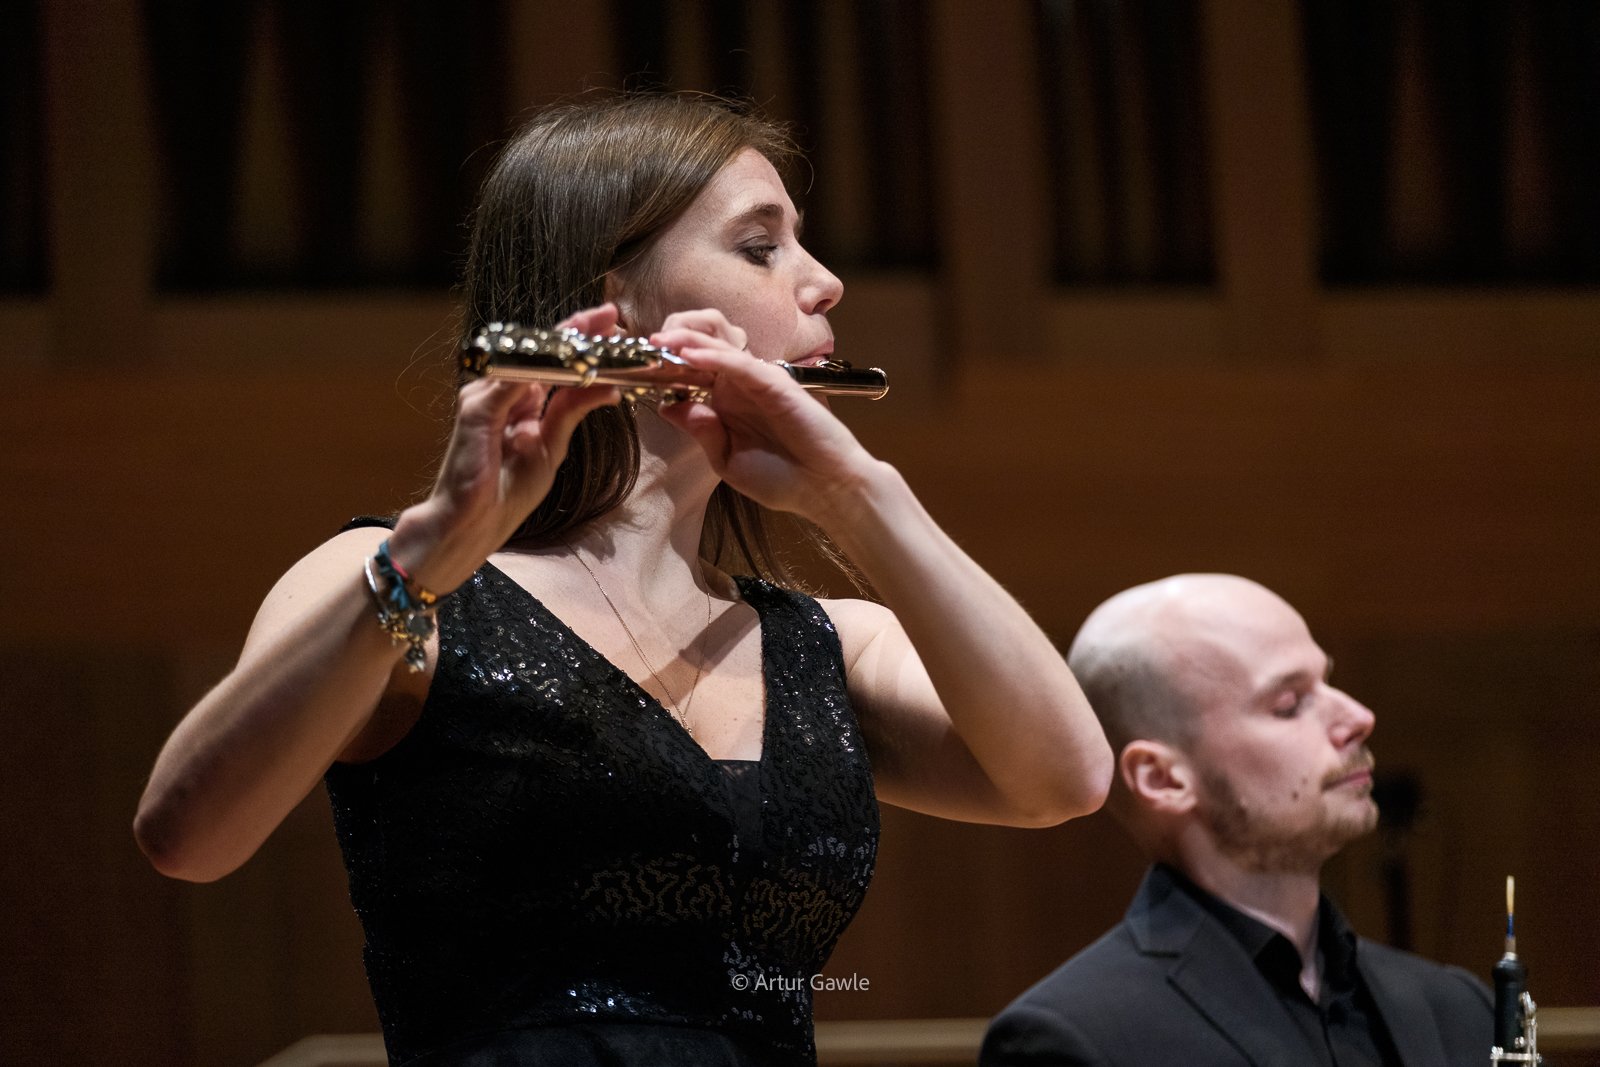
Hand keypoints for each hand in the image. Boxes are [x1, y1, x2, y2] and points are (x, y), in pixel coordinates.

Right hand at [390, 304, 622, 588]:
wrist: (469, 524)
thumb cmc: (504, 492)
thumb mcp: (551, 447)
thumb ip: (572, 412)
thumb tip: (609, 386)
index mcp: (520, 399)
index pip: (551, 359)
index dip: (579, 339)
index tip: (611, 322)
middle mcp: (501, 390)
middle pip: (539, 350)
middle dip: (576, 330)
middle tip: (609, 315)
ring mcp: (486, 395)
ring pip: (528, 359)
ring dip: (564, 345)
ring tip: (597, 333)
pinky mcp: (476, 410)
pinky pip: (512, 382)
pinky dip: (541, 370)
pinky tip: (570, 363)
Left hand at [650, 310, 878, 522]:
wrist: (825, 489)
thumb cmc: (782, 480)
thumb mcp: (728, 460)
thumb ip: (702, 431)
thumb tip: (668, 406)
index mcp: (728, 406)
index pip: (691, 380)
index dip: (664, 372)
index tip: (634, 368)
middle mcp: (740, 389)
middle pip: (700, 358)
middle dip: (670, 349)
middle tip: (642, 344)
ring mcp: (757, 383)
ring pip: (717, 353)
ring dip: (687, 344)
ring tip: (659, 340)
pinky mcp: (774, 382)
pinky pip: (739, 364)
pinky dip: (714, 357)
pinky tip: (689, 354)